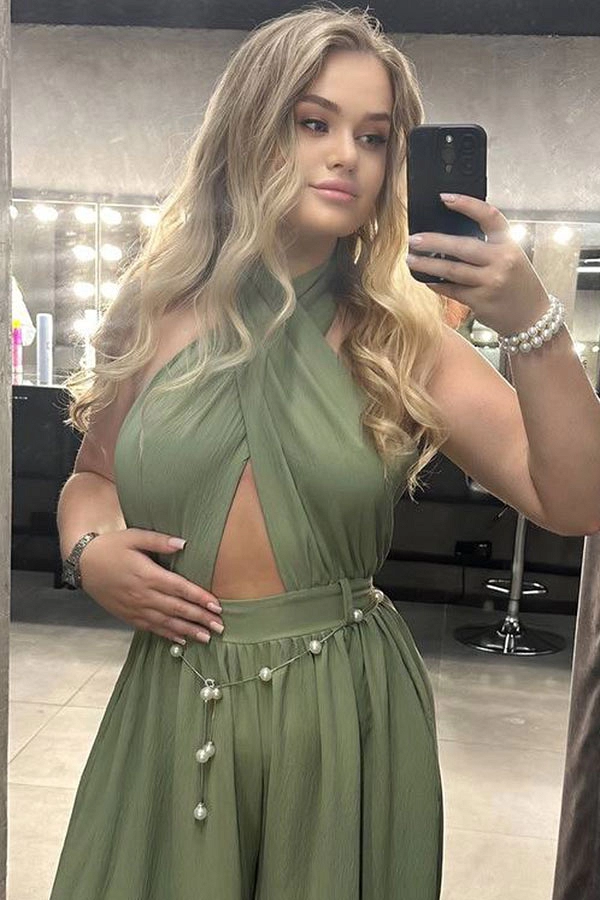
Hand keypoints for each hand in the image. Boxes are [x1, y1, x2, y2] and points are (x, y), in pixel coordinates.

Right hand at [78, 528, 224, 643]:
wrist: (83, 564)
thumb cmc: (111, 547)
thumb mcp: (134, 536)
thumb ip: (159, 541)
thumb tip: (184, 544)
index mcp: (147, 574)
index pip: (180, 589)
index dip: (200, 598)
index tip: (217, 606)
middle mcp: (143, 595)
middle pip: (177, 609)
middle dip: (200, 618)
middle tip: (220, 627)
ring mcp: (135, 608)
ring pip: (166, 623)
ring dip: (188, 631)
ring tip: (207, 637)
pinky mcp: (128, 616)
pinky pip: (152, 628)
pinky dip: (168, 635)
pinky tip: (182, 640)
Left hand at [406, 193, 550, 335]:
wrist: (532, 316)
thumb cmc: (518, 283)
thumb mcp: (512, 258)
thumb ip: (489, 246)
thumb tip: (449, 237)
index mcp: (510, 244)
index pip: (489, 216)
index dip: (467, 204)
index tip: (445, 198)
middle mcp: (502, 261)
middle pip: (462, 246)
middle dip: (433, 241)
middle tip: (413, 239)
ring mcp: (491, 282)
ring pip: (452, 270)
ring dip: (427, 264)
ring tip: (411, 260)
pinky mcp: (481, 301)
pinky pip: (452, 290)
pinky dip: (437, 284)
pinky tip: (426, 279)